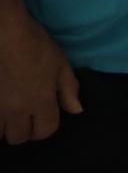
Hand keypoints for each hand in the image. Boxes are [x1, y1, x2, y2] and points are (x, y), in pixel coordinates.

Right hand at [0, 6, 81, 143]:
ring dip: (6, 128)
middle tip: (26, 117)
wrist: (5, 35)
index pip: (46, 131)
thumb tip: (76, 110)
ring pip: (0, 135)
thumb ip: (69, 90)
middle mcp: (17, 110)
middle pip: (20, 137)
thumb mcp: (61, 64)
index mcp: (41, 101)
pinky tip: (0, 110)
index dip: (47, 127)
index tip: (44, 117)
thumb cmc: (36, 46)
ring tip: (10, 115)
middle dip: (25, 130)